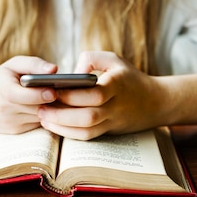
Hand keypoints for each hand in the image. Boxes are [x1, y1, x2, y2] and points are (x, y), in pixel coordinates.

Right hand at [0, 55, 59, 133]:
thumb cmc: (1, 79)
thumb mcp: (13, 65)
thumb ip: (33, 65)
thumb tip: (54, 69)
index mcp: (3, 90)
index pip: (23, 96)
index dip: (40, 94)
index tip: (54, 90)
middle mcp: (6, 109)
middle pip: (36, 108)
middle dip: (52, 102)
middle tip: (69, 93)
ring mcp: (12, 123)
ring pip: (40, 117)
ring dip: (53, 109)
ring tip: (66, 99)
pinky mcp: (17, 131)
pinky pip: (38, 124)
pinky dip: (46, 116)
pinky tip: (54, 107)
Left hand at [37, 51, 164, 139]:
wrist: (156, 102)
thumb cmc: (129, 77)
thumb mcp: (114, 59)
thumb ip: (91, 58)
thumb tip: (72, 73)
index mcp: (118, 85)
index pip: (94, 94)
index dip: (71, 94)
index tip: (51, 90)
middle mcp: (116, 106)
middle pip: (88, 117)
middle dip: (61, 115)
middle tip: (40, 109)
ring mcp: (113, 122)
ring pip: (87, 131)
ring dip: (62, 127)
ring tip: (43, 118)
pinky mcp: (109, 132)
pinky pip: (88, 137)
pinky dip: (69, 134)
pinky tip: (55, 125)